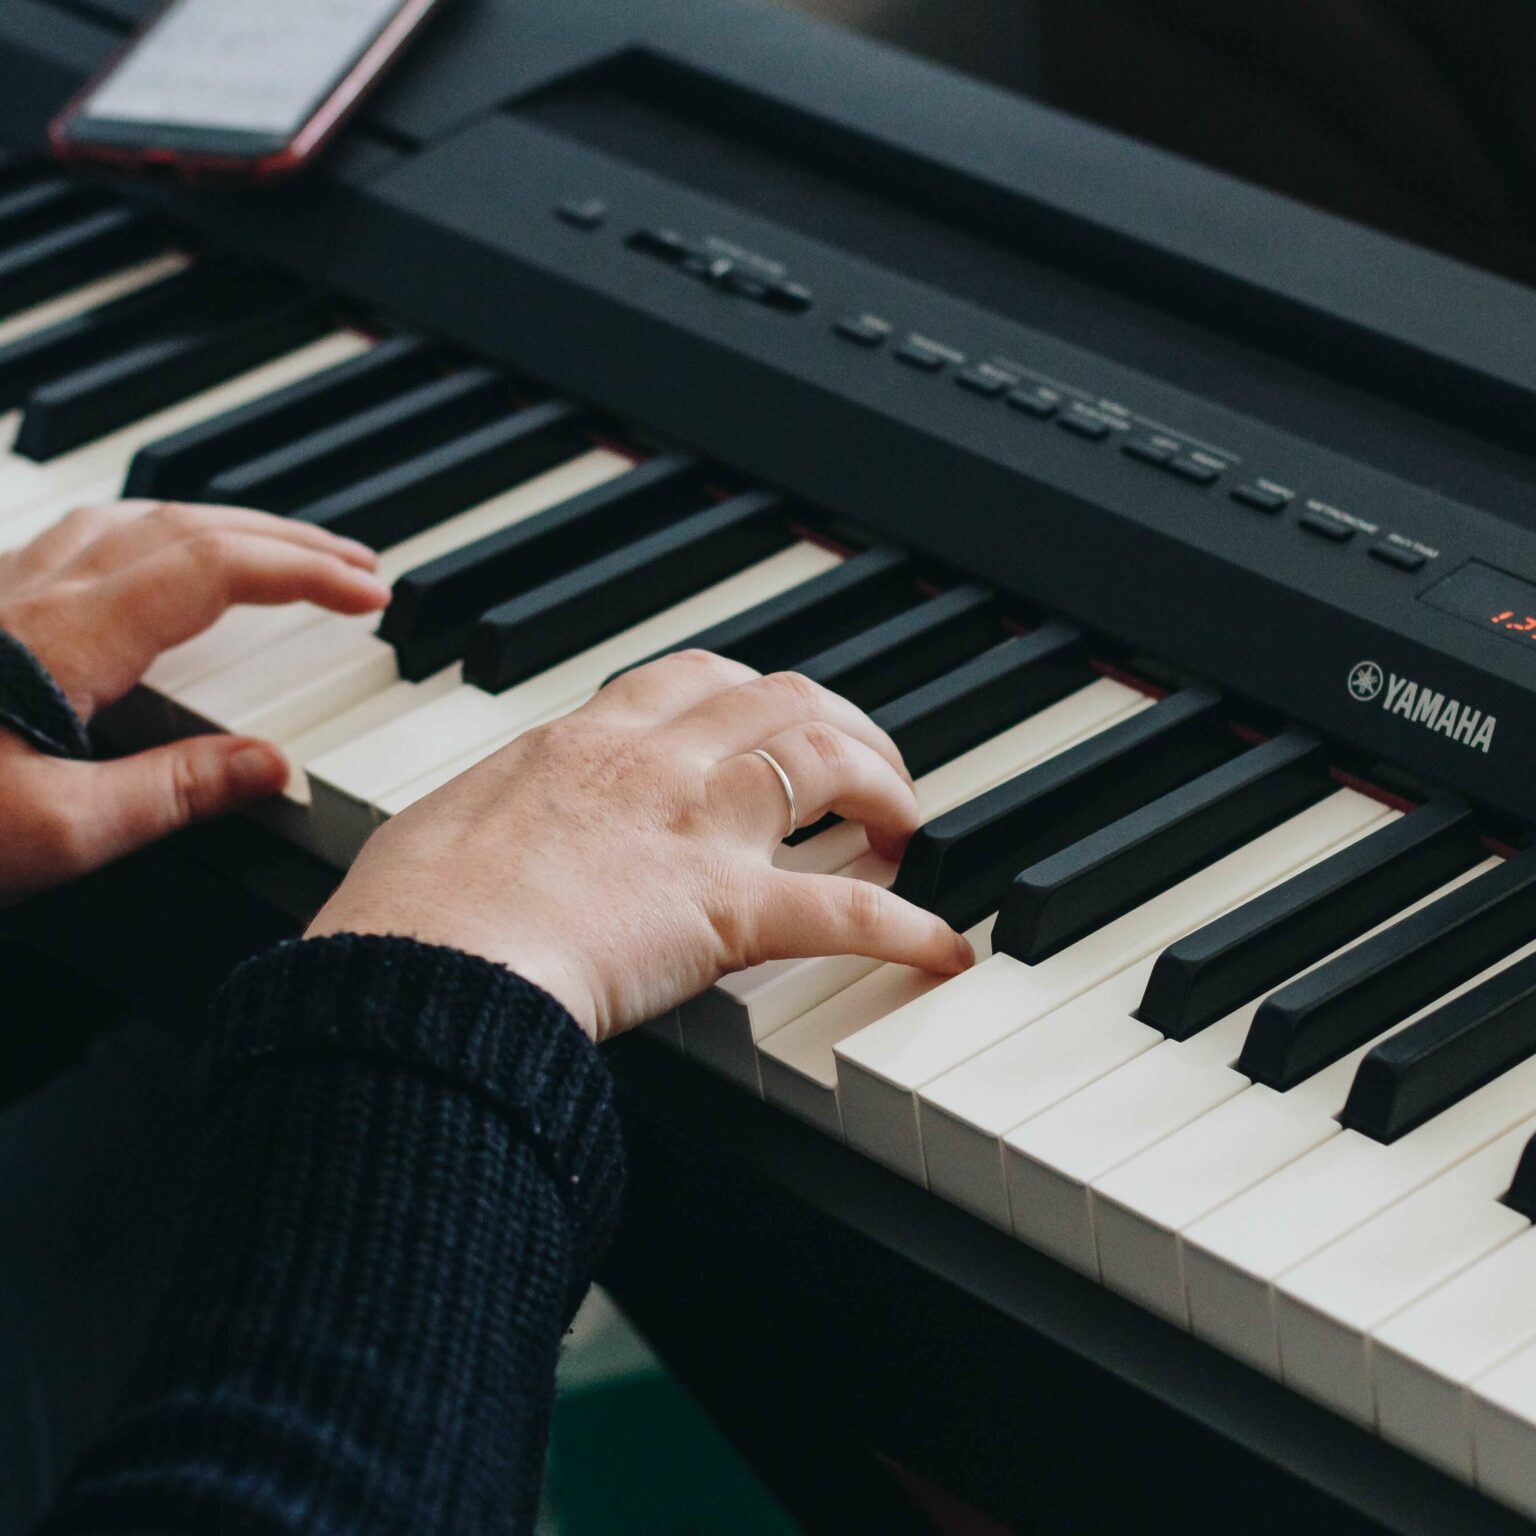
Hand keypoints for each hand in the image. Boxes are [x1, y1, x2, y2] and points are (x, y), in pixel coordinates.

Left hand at [0, 500, 389, 898]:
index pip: (213, 569)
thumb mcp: (52, 836)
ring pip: (128, 518)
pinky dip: (153, 534)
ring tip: (275, 552)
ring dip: (219, 523)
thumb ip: (171, 794)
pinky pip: (81, 537)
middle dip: (283, 539)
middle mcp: (29, 592)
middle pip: (181, 524)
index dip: (303, 573)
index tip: (368, 594)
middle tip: (353, 565)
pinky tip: (154, 564)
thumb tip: (270, 768)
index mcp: (63, 637)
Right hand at [308, 651, 974, 1040]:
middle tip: (868, 768)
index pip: (695, 678)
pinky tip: (945, 948)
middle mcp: (652, 762)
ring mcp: (695, 826)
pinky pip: (843, 909)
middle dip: (842, 723)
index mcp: (584, 741)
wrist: (420, 967)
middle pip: (782, 698)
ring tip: (910, 828)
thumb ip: (497, 815)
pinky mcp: (725, 909)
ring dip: (884, 786)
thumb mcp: (446, 827)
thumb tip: (489, 833)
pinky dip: (907, 927)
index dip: (755, 694)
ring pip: (825, 761)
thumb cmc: (411, 914)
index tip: (776, 719)